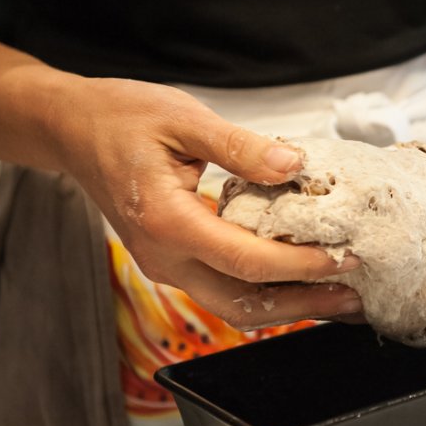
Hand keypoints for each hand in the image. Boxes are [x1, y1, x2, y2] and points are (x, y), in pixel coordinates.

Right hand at [53, 75, 362, 327]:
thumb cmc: (121, 119)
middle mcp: (164, 256)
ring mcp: (166, 265)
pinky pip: (224, 289)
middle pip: (242, 303)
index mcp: (166, 221)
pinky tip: (298, 281)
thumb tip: (294, 165)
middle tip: (353, 295)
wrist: (72, 131)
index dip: (299, 264)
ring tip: (337, 298)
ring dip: (287, 306)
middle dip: (303, 303)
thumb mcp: (183, 118)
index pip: (245, 260)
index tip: (344, 257)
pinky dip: (265, 292)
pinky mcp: (173, 261)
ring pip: (233, 306)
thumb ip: (240, 146)